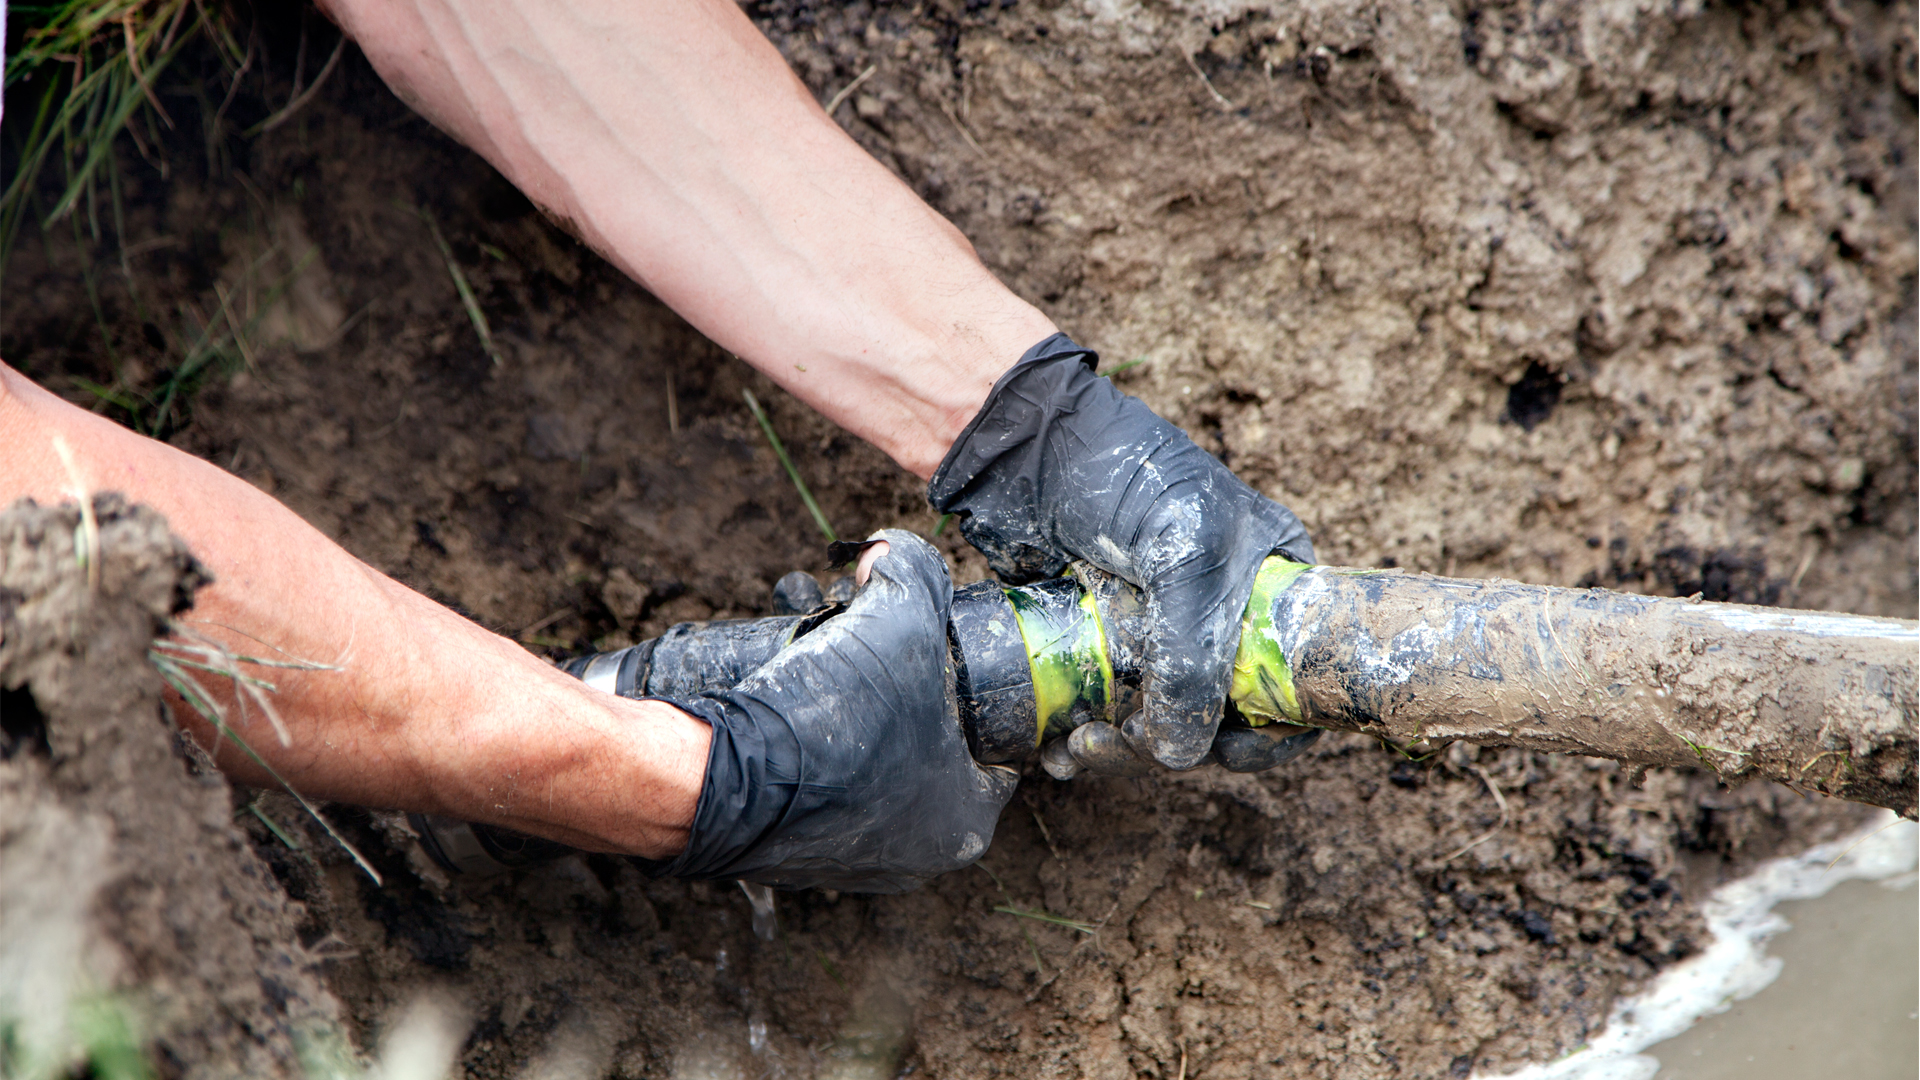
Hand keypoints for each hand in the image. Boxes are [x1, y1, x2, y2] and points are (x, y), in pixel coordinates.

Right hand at [643, 530, 1017, 891]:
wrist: (719, 779)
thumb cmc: (830, 720)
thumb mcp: (899, 620)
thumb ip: (915, 573)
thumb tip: (892, 552)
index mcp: (964, 819)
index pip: (993, 751)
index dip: (972, 694)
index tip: (943, 661)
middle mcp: (914, 855)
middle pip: (928, 753)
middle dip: (905, 700)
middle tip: (876, 658)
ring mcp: (850, 862)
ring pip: (871, 770)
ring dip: (855, 723)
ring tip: (830, 674)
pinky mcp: (792, 854)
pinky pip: (818, 790)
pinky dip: (811, 753)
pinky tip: (795, 713)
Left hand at [928, 334, 1314, 771]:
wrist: (1025, 446)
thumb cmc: (1124, 475)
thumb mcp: (1184, 556)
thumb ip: (1193, 655)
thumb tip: (1180, 754)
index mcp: (1270, 586)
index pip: (1297, 680)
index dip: (1273, 730)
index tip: (1230, 753)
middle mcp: (1220, 616)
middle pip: (1221, 717)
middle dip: (1176, 744)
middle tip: (1128, 743)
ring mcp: (1157, 633)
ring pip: (1157, 724)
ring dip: (1122, 751)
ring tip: (1076, 749)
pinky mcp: (1099, 646)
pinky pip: (1105, 713)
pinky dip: (1084, 739)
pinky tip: (1055, 748)